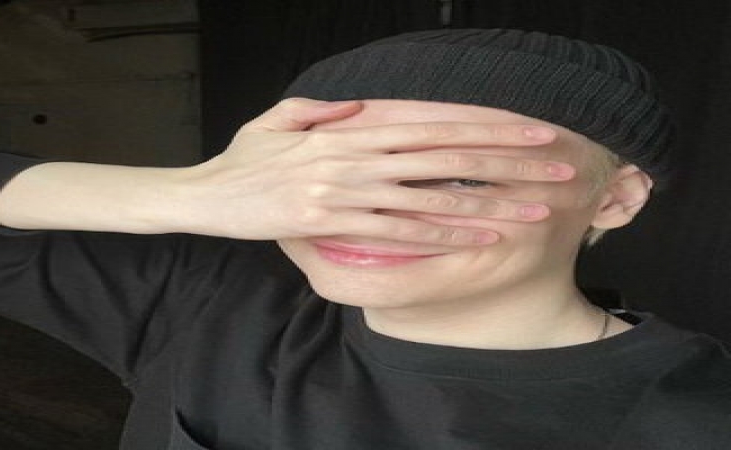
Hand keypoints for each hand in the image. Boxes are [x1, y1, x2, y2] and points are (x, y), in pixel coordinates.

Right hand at [173, 98, 572, 244]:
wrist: (205, 195)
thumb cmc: (243, 159)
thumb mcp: (279, 120)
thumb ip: (323, 111)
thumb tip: (361, 106)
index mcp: (350, 129)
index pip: (431, 124)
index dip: (486, 125)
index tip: (531, 130)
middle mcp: (355, 155)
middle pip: (445, 156)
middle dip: (508, 162)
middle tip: (558, 168)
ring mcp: (345, 189)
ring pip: (431, 195)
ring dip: (488, 204)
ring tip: (535, 210)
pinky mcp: (332, 221)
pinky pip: (397, 229)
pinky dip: (442, 234)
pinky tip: (480, 239)